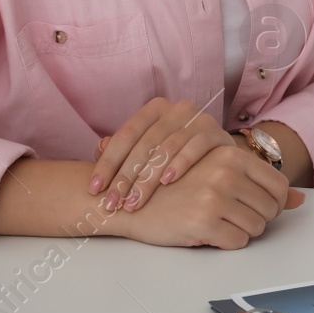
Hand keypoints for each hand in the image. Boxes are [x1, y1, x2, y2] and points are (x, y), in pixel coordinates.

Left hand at [89, 97, 235, 212]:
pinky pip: (196, 147)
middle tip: (112, 203)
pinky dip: (180, 164)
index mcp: (155, 109)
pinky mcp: (217, 133)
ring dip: (148, 178)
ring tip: (135, 202)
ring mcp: (199, 119)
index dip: (107, 163)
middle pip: (145, 144)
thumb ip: (123, 150)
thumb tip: (99, 148)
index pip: (126, 135)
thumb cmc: (177, 156)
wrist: (219, 155)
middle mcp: (177, 109)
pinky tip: (167, 182)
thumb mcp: (149, 150)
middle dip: (125, 177)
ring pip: (167, 148)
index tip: (94, 190)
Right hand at [110, 143, 305, 248]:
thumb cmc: (174, 186)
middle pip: (270, 209)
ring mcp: (215, 197)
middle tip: (232, 216)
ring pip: (256, 228)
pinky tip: (208, 232)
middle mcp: (226, 172)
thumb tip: (300, 201)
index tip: (255, 206)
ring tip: (218, 222)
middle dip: (256, 218)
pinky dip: (228, 243)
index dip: (272, 202)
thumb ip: (260, 184)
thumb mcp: (217, 174)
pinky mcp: (203, 222)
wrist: (129, 199)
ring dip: (241, 231)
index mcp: (231, 155)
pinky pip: (238, 242)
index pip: (279, 185)